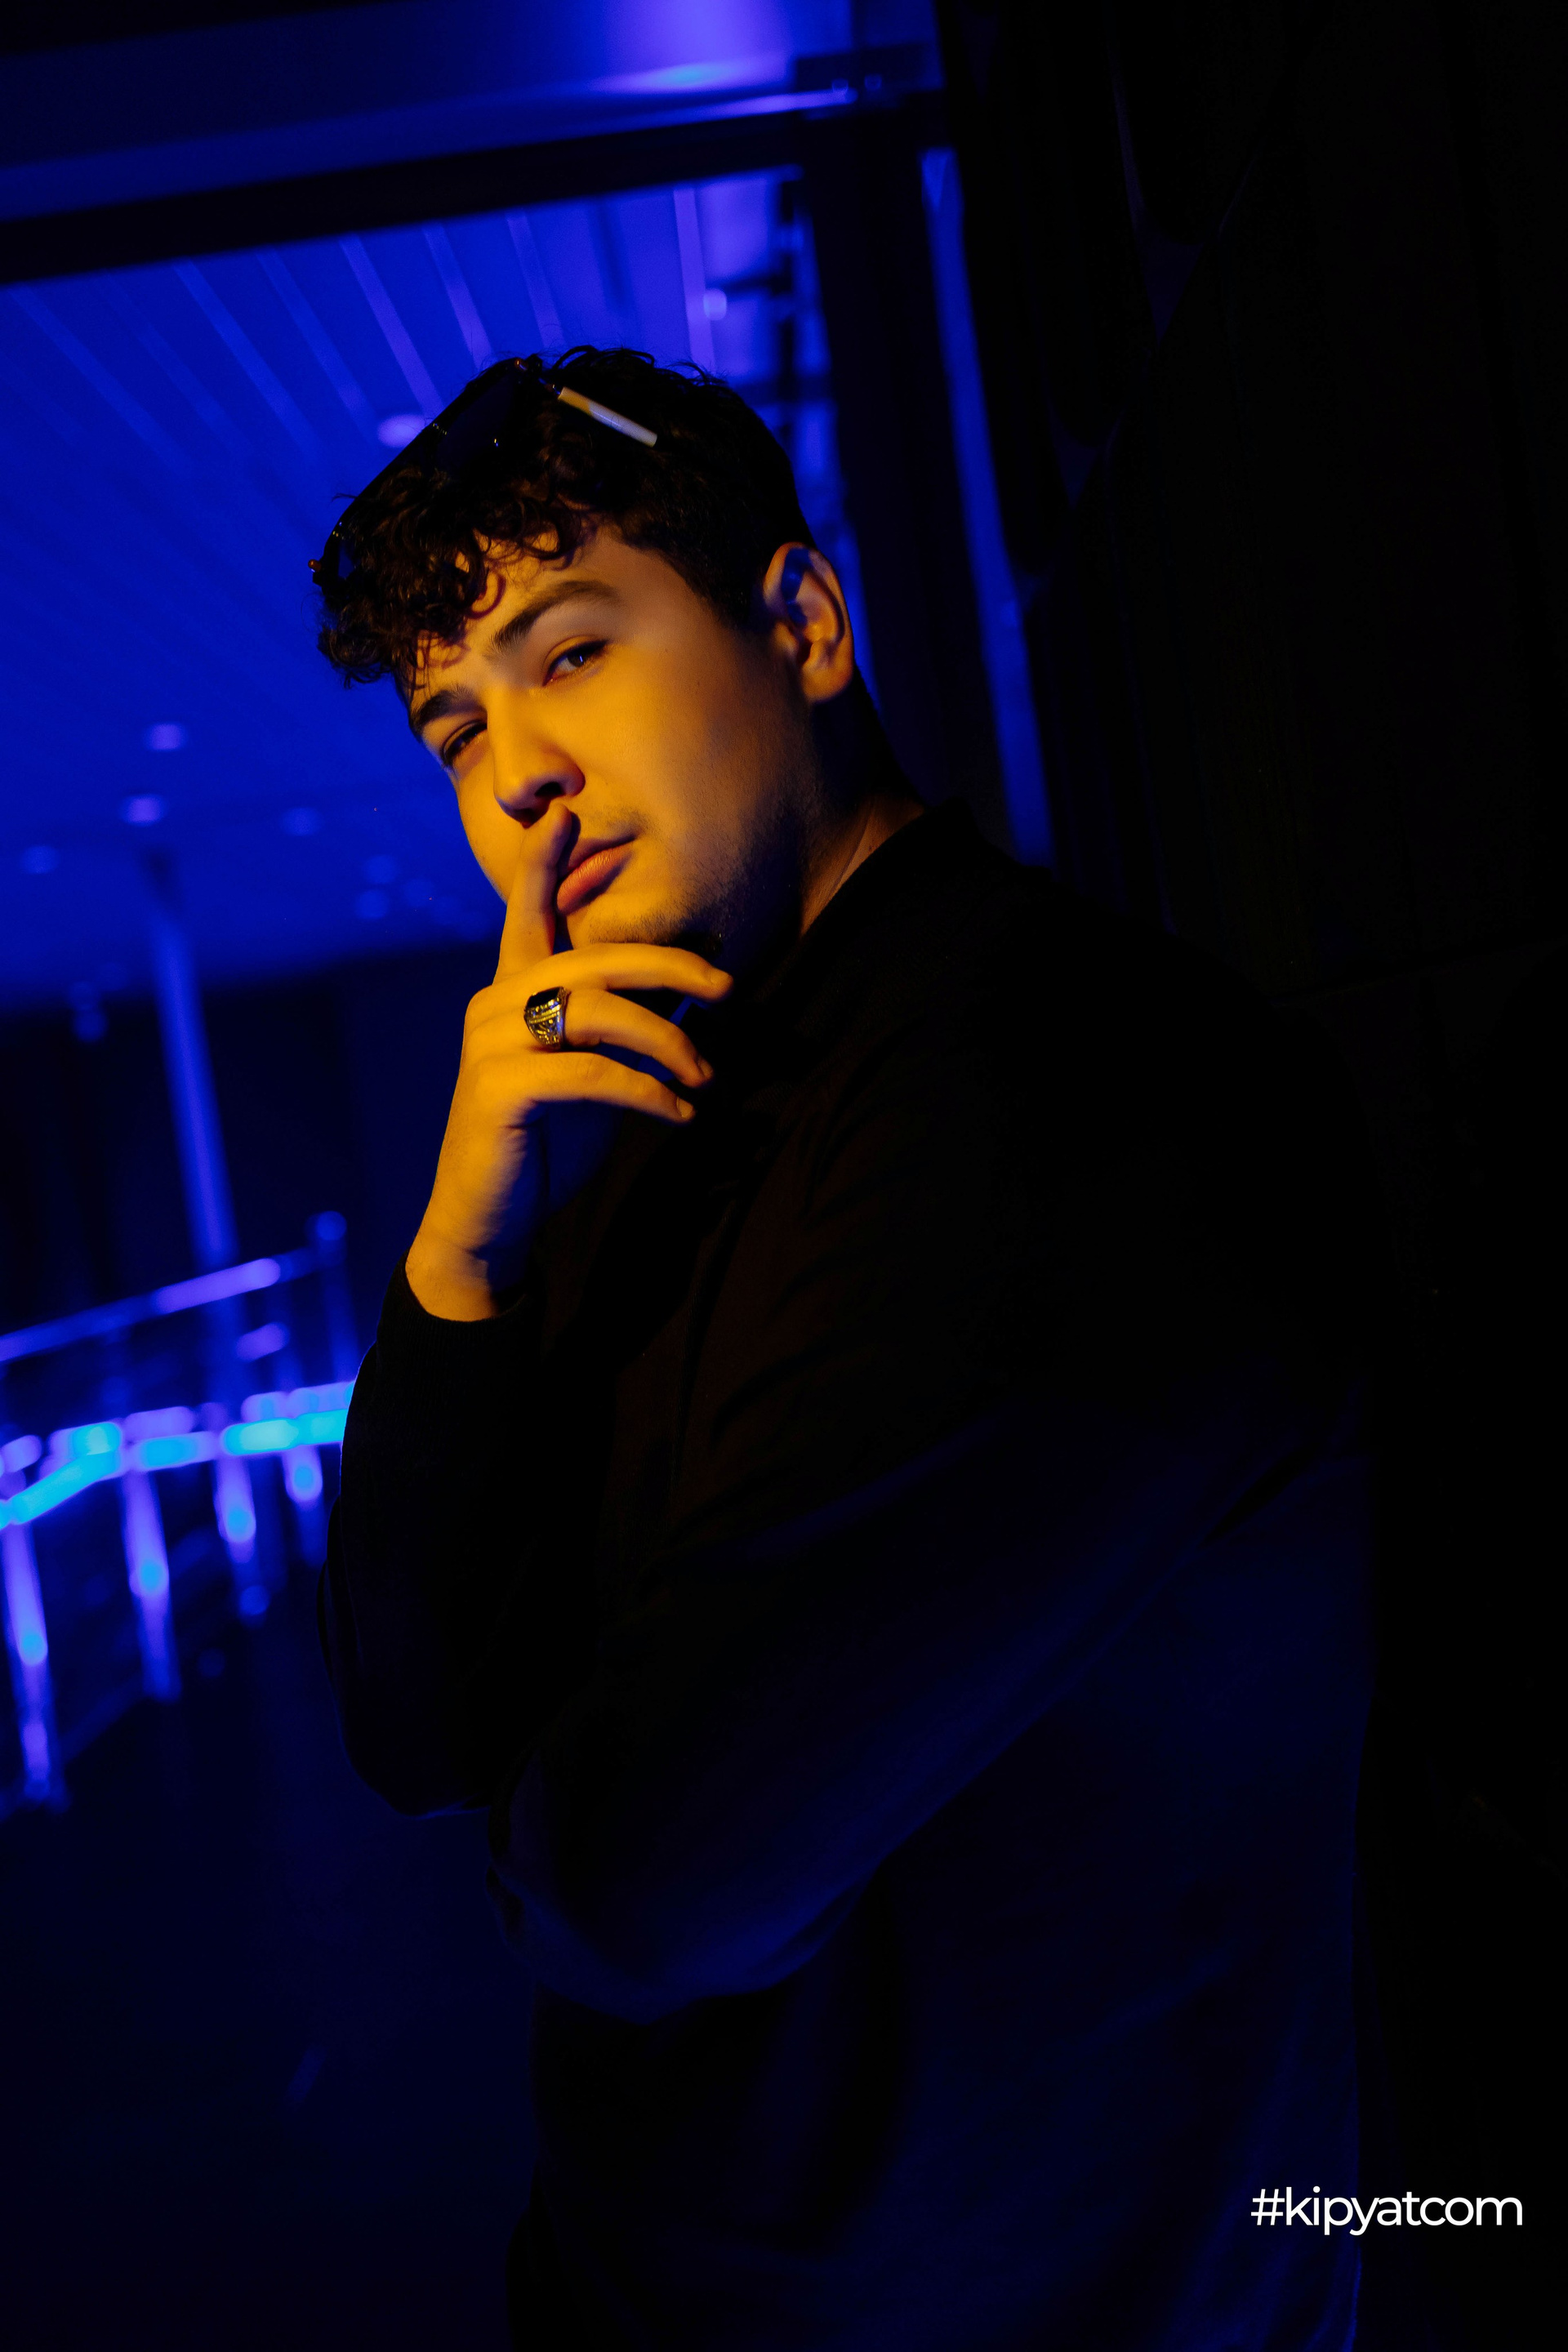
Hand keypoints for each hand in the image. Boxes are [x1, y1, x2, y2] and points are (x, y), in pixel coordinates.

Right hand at [406, 801, 730, 1318]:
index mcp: (511, 992)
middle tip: (729, 989)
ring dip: (668, 1045)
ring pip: (597, 1014)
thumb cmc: (546, 1145)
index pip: (526, 915)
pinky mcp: (498, 1091)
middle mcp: (493, 1005)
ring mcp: (489, 1044)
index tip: (563, 812)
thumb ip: (621, 1031)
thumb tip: (691, 997)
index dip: (544, 864)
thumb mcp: (592, 1076)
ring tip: (707, 1080)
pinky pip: (590, 1075)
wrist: (491, 1221)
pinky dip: (647, 1095)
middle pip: (593, 961)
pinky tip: (682, 1117)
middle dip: (669, 967)